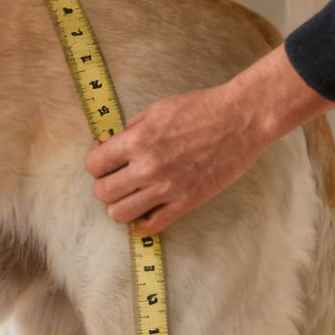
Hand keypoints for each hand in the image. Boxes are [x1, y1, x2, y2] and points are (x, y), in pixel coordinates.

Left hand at [85, 44, 334, 233]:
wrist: (240, 120)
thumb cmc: (200, 109)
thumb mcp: (156, 109)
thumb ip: (129, 130)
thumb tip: (107, 145)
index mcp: (137, 141)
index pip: (94, 165)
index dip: (96, 163)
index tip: (105, 160)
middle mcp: (148, 168)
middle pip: (102, 193)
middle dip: (105, 185)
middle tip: (117, 178)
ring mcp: (167, 188)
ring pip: (120, 214)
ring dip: (120, 205)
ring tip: (131, 194)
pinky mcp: (186, 202)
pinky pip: (151, 225)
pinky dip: (143, 220)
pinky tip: (148, 207)